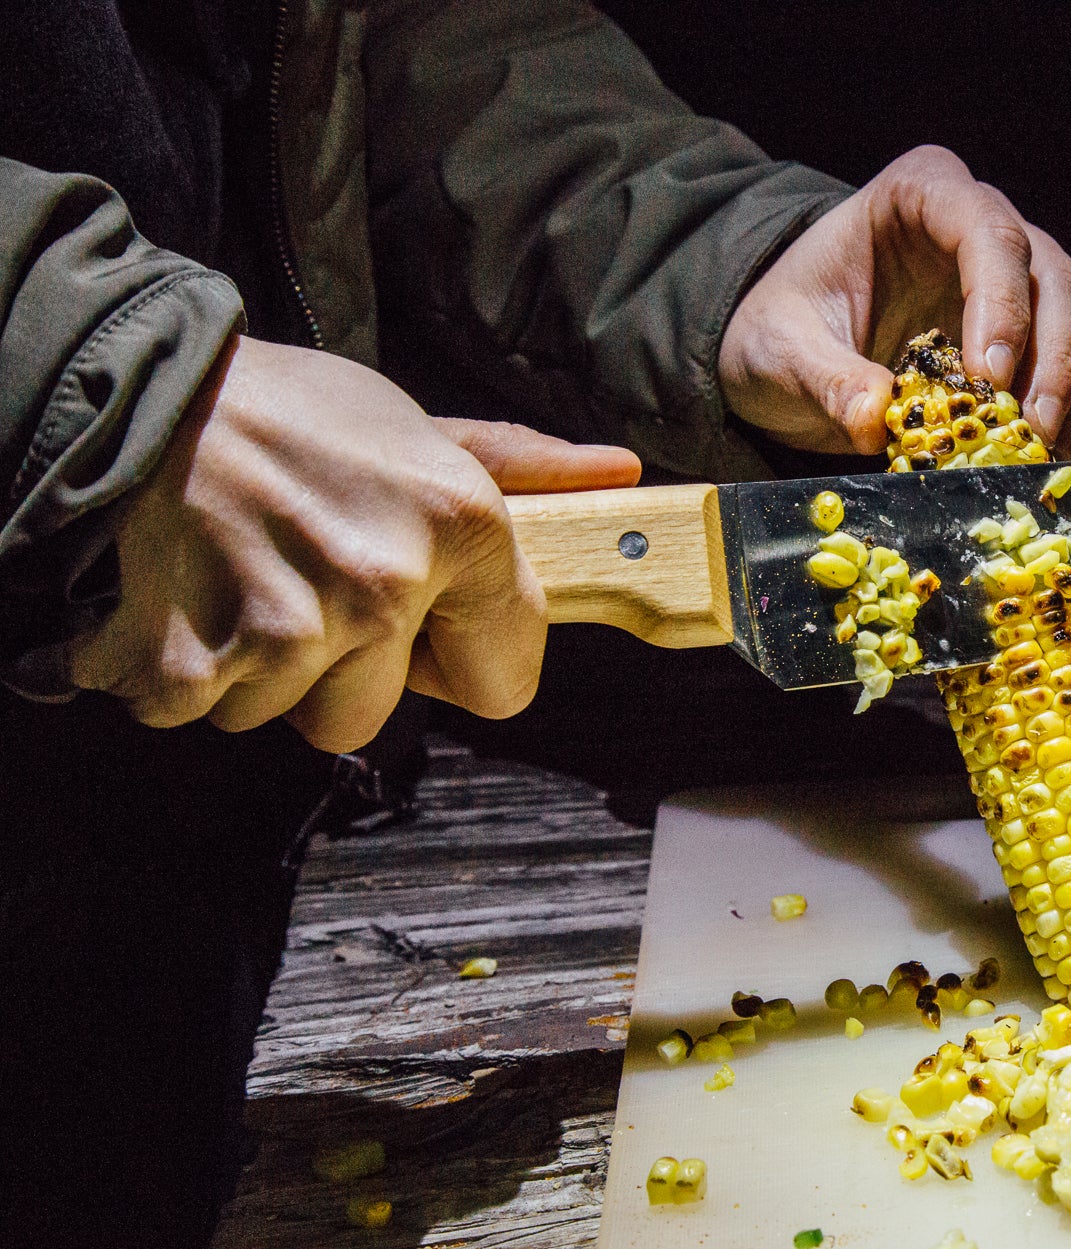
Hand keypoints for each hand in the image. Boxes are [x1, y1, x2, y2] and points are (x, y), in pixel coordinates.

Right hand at [68, 335, 640, 751]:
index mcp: (459, 527)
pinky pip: (201, 712)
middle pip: (375, 716)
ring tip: (245, 577)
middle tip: (306, 588)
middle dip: (340, 673)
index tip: (427, 631)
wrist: (134, 392)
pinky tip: (188, 596)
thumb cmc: (284, 410)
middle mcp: (386, 583)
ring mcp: (291, 630)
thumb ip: (519, 470)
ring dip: (260, 670)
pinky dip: (181, 672)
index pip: (506, 683)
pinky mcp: (195, 663)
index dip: (461, 662)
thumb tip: (618, 475)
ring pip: (286, 715)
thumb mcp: (416, 426)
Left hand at [719, 145, 1070, 459]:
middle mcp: (979, 225)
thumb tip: (875, 422)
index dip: (1000, 299)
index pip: (987, 229)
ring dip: (1062, 391)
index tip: (989, 374)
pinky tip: (1042, 461)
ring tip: (1037, 454)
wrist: (785, 344)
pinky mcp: (1020, 335)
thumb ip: (825, 379)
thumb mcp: (782, 349)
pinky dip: (1060, 416)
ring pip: (1067, 322)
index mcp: (921, 194)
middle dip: (1050, 354)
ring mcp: (1008, 279)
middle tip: (1029, 426)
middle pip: (1048, 276)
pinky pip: (1062, 368)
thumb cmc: (783, 323)